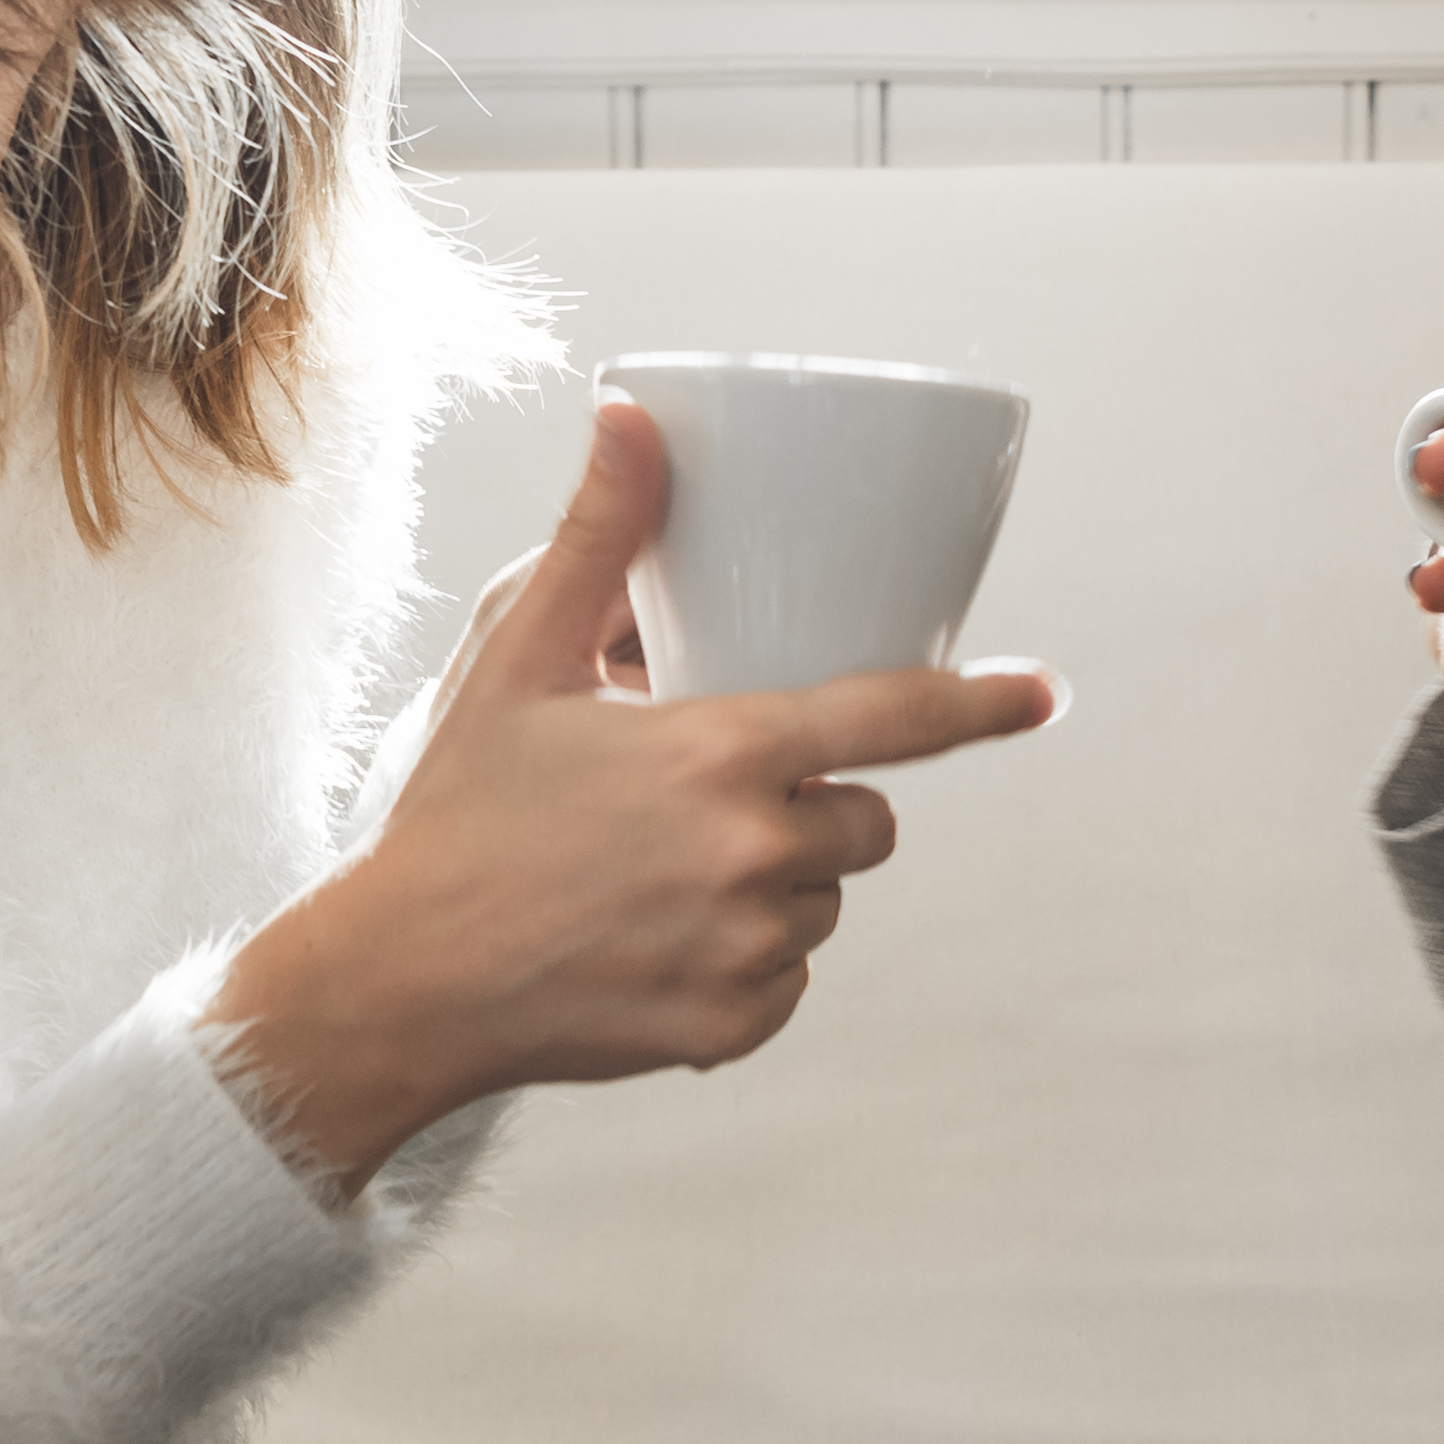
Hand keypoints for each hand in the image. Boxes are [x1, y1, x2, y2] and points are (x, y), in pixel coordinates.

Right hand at [215, 396, 1059, 1195]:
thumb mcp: (515, 664)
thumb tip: (632, 415)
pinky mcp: (730, 1028)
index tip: (1045, 695)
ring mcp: (746, 952)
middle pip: (867, 819)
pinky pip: (788, 982)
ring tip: (661, 874)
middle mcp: (751, 856)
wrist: (398, 984)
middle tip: (704, 802)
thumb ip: (594, 540)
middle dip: (816, 802)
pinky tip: (655, 943)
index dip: (981, 705)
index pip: (893, 719)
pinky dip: (745, 962)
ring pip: (827, 899)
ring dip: (780, 882)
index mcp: (719, 756)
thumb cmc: (455, 814)